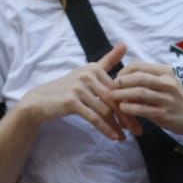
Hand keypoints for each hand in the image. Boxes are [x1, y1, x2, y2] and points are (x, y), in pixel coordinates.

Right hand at [19, 44, 136, 141]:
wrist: (41, 101)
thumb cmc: (68, 88)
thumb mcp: (88, 72)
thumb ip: (107, 61)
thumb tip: (124, 44)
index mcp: (95, 69)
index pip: (118, 89)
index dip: (131, 104)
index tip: (141, 117)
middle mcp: (87, 75)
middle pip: (114, 100)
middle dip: (128, 117)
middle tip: (138, 131)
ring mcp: (79, 88)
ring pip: (105, 110)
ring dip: (117, 126)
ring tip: (125, 138)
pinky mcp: (72, 101)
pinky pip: (94, 118)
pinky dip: (106, 129)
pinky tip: (114, 137)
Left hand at [106, 63, 182, 140]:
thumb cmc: (176, 99)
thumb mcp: (166, 83)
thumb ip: (149, 79)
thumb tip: (122, 78)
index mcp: (166, 72)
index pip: (139, 66)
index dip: (124, 71)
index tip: (117, 78)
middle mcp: (168, 84)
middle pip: (138, 77)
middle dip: (121, 81)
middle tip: (111, 87)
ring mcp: (167, 99)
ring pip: (139, 92)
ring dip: (122, 94)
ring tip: (112, 97)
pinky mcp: (164, 114)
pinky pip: (142, 109)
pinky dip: (129, 108)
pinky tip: (122, 108)